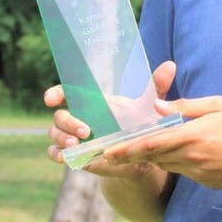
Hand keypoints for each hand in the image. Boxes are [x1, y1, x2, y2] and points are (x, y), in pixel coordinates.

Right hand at [43, 60, 177, 179]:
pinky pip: (55, 154)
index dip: (54, 93)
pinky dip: (57, 155)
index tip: (51, 98)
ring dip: (61, 139)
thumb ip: (156, 86)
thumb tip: (170, 65)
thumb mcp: (148, 105)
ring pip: (54, 134)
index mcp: (91, 102)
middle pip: (59, 116)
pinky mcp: (75, 155)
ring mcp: (74, 137)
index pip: (65, 92)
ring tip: (76, 144)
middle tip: (86, 130)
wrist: (139, 152)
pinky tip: (67, 157)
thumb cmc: (139, 123)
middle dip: (68, 122)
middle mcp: (78, 117)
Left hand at [100, 95, 221, 190]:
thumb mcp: (218, 105)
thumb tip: (158, 106)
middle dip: (129, 155)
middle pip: (153, 157)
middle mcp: (193, 157)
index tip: (107, 151)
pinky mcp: (205, 181)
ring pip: (167, 164)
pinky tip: (176, 153)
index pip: (152, 143)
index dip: (127, 148)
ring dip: (152, 158)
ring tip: (136, 150)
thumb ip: (186, 106)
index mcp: (193, 135)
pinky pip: (183, 171)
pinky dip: (174, 162)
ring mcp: (199, 173)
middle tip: (106, 156)